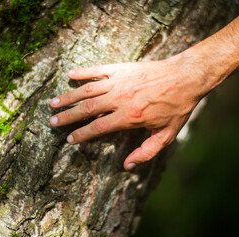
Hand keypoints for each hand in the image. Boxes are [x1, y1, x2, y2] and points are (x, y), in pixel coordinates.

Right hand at [49, 53, 209, 169]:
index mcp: (129, 116)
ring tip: (53, 103)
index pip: (98, 127)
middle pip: (87, 109)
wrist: (186, 77)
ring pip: (87, 90)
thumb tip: (127, 166)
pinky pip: (97, 69)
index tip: (69, 139)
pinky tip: (69, 74)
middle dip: (67, 117)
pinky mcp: (121, 68)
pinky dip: (82, 72)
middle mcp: (120, 98)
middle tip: (52, 122)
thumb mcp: (166, 135)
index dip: (82, 134)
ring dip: (69, 97)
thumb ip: (146, 152)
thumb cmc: (177, 107)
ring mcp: (119, 81)